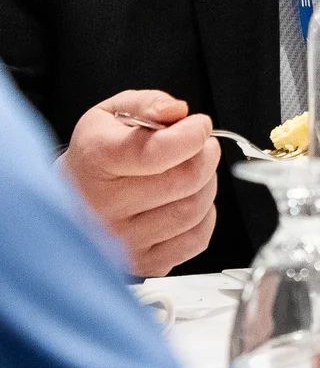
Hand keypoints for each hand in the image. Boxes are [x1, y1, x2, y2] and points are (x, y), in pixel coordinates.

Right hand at [59, 91, 218, 274]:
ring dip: (205, 185)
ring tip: (187, 173)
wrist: (67, 199)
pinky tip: (182, 202)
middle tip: (198, 147)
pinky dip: (203, 217)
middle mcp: (103, 205)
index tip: (198, 125)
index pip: (158, 151)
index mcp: (95, 160)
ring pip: (195, 208)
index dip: (192, 134)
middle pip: (188, 179)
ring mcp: (120, 240)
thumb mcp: (112, 114)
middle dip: (205, 156)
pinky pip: (196, 239)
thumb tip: (177, 112)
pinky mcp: (140, 263)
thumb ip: (149, 105)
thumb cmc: (96, 155)